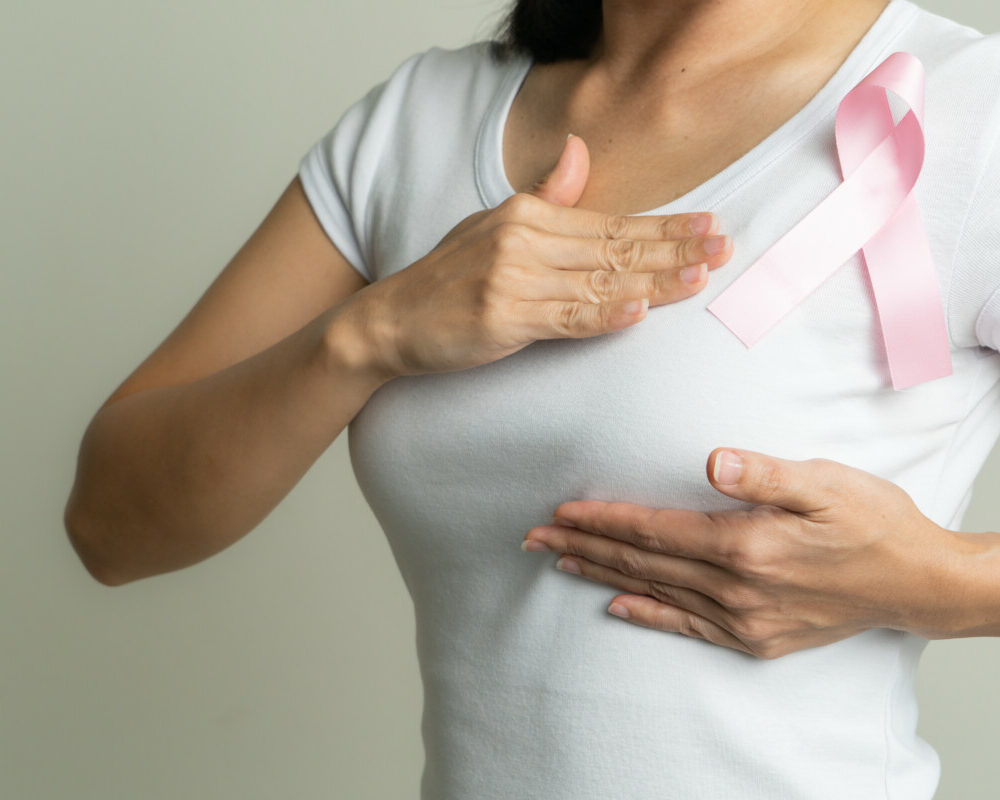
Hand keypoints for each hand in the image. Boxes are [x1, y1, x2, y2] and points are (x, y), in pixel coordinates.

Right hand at [349, 134, 732, 378]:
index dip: (664, 226)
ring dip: (652, 282)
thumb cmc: (450, 277)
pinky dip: (601, 316)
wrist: (393, 319)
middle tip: (723, 248)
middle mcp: (522, 241)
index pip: (610, 223)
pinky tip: (636, 313)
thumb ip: (546, 196)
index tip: (709, 226)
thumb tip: (579, 151)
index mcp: (527, 216)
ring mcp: (511, 279)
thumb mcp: (495, 224)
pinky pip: (563, 319)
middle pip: (613, 248)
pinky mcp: (501, 318)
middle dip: (674, 249)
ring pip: (598, 283)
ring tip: (698, 278)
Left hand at [521, 448, 962, 658]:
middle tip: (531, 538)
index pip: (653, 529)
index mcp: (745, 546)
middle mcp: (735, 589)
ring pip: (654, 591)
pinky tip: (616, 606)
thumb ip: (765, 473)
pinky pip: (686, 626)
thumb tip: (712, 460)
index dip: (602, 519)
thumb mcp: (827, 484)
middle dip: (582, 546)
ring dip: (601, 575)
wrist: (915, 582)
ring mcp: (743, 619)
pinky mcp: (754, 637)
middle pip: (641, 562)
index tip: (559, 512)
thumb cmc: (871, 522)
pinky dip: (647, 614)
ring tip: (557, 563)